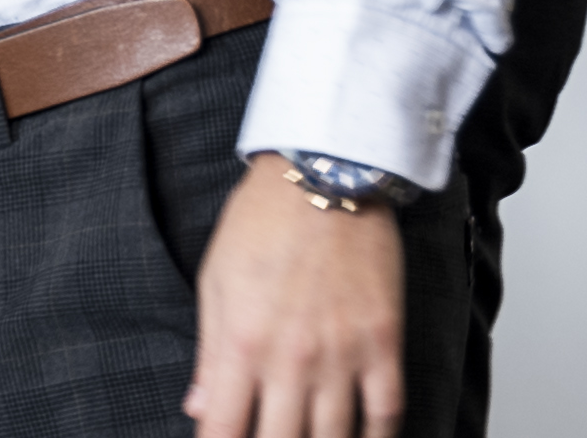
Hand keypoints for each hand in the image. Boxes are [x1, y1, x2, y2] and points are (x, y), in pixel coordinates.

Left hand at [185, 156, 406, 437]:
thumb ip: (209, 352)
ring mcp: (343, 354)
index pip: (225, 427)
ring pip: (335, 437)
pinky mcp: (384, 342)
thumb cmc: (261, 222)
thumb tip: (198, 407)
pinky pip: (388, 411)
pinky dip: (377, 436)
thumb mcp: (216, 281)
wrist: (322, 175)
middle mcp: (293, 358)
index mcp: (243, 342)